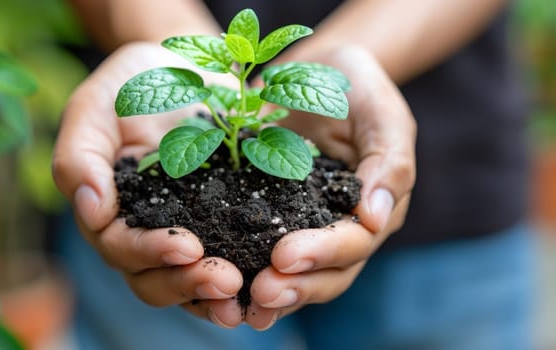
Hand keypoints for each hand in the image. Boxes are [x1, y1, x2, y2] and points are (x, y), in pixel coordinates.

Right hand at [52, 42, 245, 326]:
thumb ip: (80, 156)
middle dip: (189, 284)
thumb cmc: (132, 84)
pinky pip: (234, 255)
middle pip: (157, 278)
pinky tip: (272, 277)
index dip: (151, 254)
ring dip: (217, 294)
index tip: (187, 247)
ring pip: (192, 279)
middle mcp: (148, 230)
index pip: (121, 248)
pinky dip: (248, 272)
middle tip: (227, 282)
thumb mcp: (95, 107)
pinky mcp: (226, 219)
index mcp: (111, 212)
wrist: (184, 66)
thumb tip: (90, 206)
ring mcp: (188, 228)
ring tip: (246, 293)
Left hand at [242, 45, 415, 329]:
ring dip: (273, 292)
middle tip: (260, 292)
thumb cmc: (357, 87)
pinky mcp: (270, 215)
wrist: (320, 71)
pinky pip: (260, 250)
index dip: (322, 254)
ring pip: (297, 274)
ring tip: (243, 304)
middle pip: (326, 272)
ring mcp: (306, 225)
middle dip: (295, 285)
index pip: (355, 243)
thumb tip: (374, 219)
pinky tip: (223, 282)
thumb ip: (389, 161)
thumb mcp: (381, 112)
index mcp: (373, 208)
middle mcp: (341, 226)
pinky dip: (246, 270)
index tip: (284, 256)